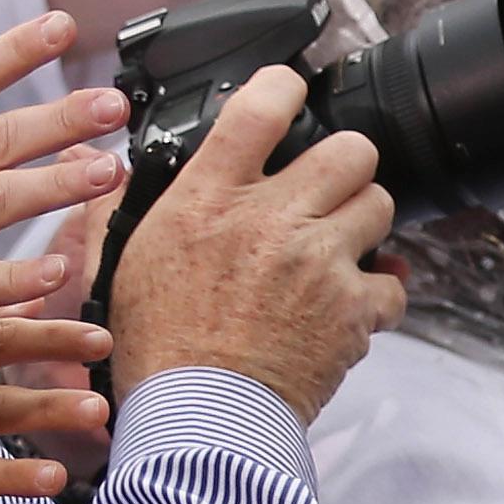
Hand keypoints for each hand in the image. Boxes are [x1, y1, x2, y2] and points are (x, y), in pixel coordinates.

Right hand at [108, 66, 405, 421]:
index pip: (258, 109)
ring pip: (378, 203)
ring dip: (365, 223)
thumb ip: (120, 207)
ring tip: (340, 247)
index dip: (285, 86)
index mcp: (206, 199)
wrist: (198, 417)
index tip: (293, 88)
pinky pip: (394, 281)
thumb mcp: (119, 264)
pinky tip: (354, 304)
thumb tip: (109, 170)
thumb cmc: (156, 349)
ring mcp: (317, 260)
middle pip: (348, 150)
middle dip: (345, 164)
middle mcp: (268, 219)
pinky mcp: (353, 308)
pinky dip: (380, 294)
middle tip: (330, 188)